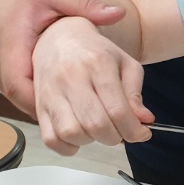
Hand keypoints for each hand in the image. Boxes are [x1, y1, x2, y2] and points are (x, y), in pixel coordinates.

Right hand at [0, 0, 124, 116]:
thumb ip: (84, 5)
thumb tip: (118, 13)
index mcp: (10, 45)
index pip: (21, 86)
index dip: (48, 105)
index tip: (78, 113)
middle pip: (23, 102)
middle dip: (55, 117)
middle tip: (90, 126)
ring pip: (22, 103)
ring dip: (49, 112)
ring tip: (83, 122)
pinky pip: (21, 96)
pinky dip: (42, 103)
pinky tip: (68, 106)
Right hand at [32, 16, 153, 153]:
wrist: (59, 37)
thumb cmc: (94, 52)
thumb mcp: (124, 63)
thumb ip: (135, 93)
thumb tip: (144, 120)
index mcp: (97, 64)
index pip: (118, 110)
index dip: (134, 130)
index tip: (141, 133)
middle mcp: (71, 77)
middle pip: (96, 125)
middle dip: (115, 137)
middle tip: (119, 131)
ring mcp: (52, 92)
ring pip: (72, 133)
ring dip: (91, 141)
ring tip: (97, 130)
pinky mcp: (39, 105)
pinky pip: (51, 139)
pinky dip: (68, 147)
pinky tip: (79, 137)